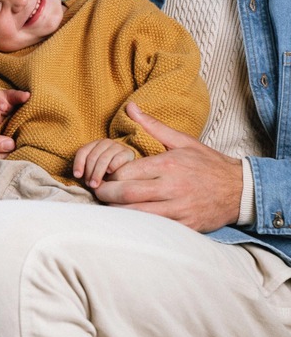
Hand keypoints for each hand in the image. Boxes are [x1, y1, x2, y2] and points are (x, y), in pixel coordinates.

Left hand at [73, 138, 135, 188]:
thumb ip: (88, 168)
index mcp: (94, 144)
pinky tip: (110, 173)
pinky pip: (117, 159)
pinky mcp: (126, 152)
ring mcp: (116, 146)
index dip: (78, 164)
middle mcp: (105, 142)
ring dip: (98, 173)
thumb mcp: (96, 166)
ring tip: (96, 185)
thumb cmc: (108, 167)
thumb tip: (78, 177)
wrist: (129, 164)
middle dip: (89, 172)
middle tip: (89, 185)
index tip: (77, 176)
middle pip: (93, 157)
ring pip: (103, 159)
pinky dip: (112, 166)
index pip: (83, 152)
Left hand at [94, 103, 242, 230]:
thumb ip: (153, 126)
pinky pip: (155, 228)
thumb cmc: (208, 164)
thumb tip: (130, 107)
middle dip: (106, 194)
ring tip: (108, 206)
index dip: (110, 175)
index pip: (127, 172)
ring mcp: (179, 209)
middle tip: (97, 192)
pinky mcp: (185, 226)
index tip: (103, 174)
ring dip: (118, 212)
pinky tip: (128, 221)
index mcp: (169, 164)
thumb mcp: (183, 140)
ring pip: (138, 215)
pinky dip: (138, 226)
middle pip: (128, 194)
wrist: (240, 190)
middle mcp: (172, 187)